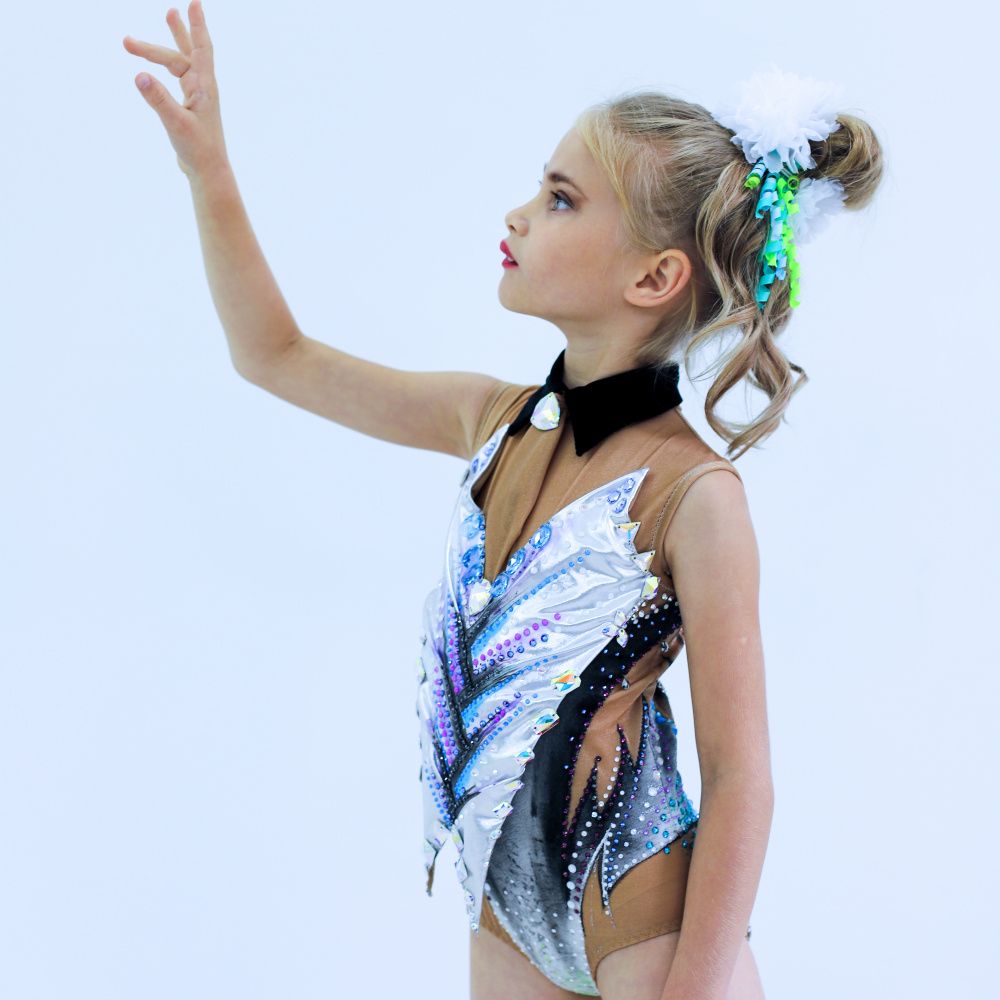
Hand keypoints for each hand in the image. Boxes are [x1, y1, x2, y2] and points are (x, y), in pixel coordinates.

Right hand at [124, 2, 228, 179]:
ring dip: (168, 43)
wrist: (207, 172)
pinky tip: (158, 63)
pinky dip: (166, 66)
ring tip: (168, 15)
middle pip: (182, 54)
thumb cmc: (198, 150)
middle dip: (160, 41)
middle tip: (127, 41)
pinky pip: (177, 77)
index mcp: (204, 87)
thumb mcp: (176, 123)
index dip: (197, 25)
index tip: (194, 3)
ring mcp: (196, 96)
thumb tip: (139, 75)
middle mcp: (202, 87)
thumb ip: (158, 100)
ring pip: (181, 63)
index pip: (201, 48)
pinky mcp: (189, 106)